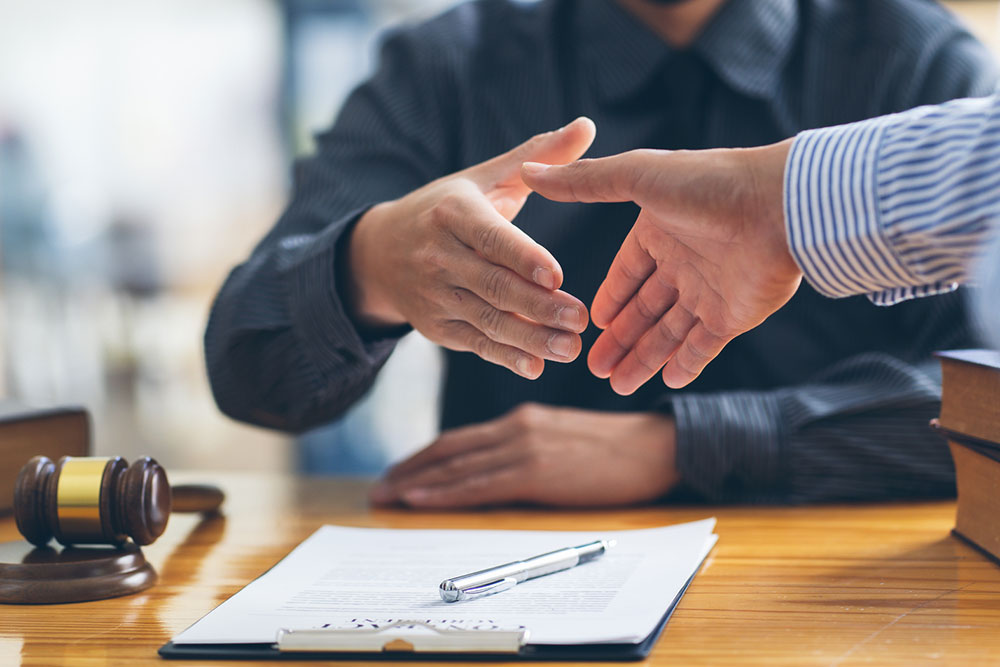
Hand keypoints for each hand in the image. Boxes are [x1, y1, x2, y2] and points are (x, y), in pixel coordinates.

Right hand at [347, 118, 595, 378]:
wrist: (380, 253)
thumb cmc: (447, 209)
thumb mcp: (483, 178)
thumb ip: (538, 157)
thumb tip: (587, 126)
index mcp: (453, 214)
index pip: (490, 238)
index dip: (522, 257)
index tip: (557, 275)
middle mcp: (438, 256)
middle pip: (493, 285)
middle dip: (538, 306)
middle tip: (580, 319)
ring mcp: (435, 295)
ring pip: (487, 319)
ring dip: (529, 338)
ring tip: (571, 348)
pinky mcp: (436, 327)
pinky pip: (475, 343)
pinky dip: (505, 357)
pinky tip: (536, 366)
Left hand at [369, 403, 678, 507]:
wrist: (654, 446)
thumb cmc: (615, 448)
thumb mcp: (561, 437)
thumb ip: (527, 446)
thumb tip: (496, 471)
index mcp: (521, 419)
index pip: (459, 439)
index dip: (423, 456)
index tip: (398, 473)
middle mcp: (516, 428)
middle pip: (448, 450)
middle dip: (409, 469)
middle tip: (379, 487)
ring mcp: (525, 448)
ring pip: (456, 467)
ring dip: (416, 483)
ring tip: (386, 495)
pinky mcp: (537, 471)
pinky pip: (479, 485)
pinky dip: (445, 493)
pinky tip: (420, 499)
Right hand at [521, 140, 801, 391]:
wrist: (781, 206)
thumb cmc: (708, 184)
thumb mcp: (636, 177)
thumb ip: (584, 182)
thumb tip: (529, 171)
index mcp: (659, 232)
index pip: (626, 274)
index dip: (608, 299)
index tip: (587, 324)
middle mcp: (684, 262)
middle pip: (643, 310)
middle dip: (618, 339)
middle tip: (591, 367)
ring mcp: (711, 291)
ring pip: (668, 334)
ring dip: (643, 359)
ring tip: (615, 385)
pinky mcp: (737, 315)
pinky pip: (705, 347)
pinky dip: (686, 364)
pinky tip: (665, 382)